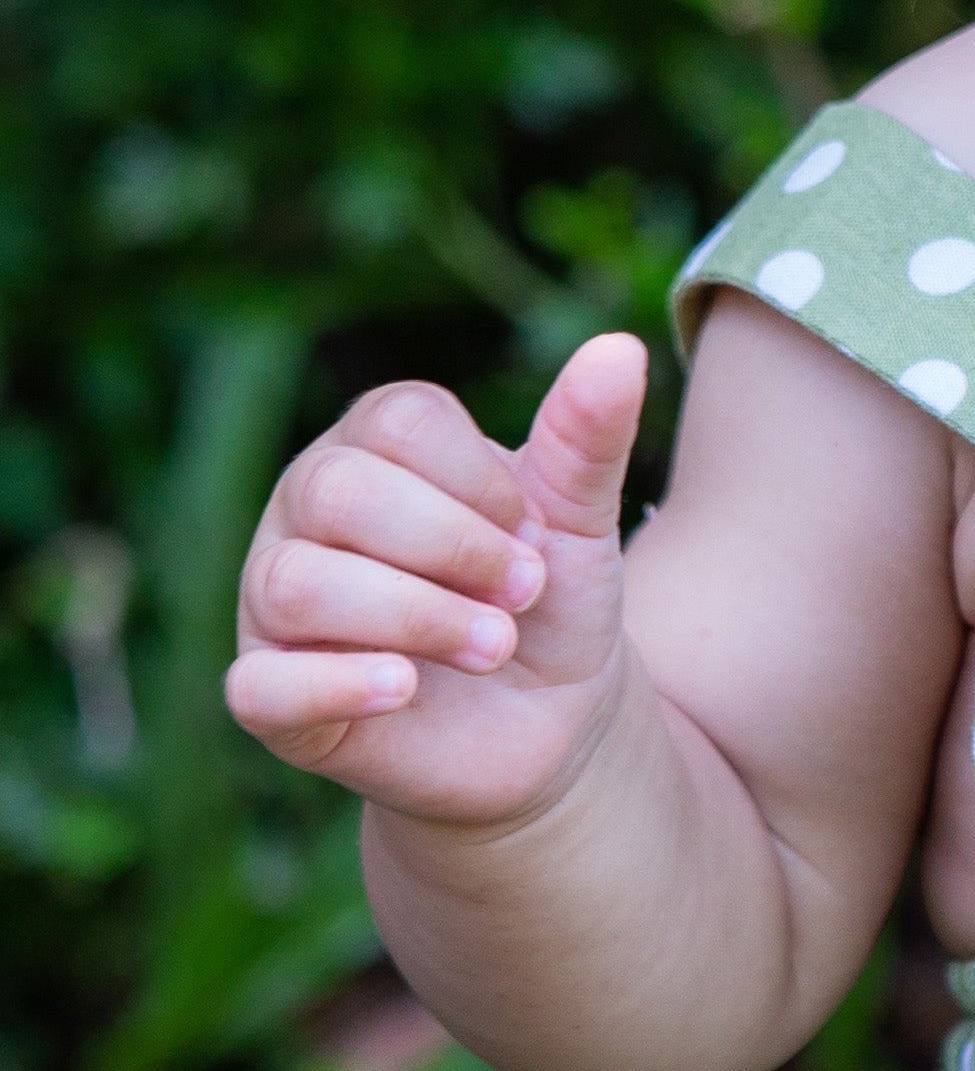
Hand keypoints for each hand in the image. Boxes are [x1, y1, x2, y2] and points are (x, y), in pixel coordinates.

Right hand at [225, 335, 648, 826]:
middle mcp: (302, 513)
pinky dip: (338, 684)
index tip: (535, 535)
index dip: (481, 482)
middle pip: (339, 493)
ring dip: (418, 616)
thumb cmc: (545, 605)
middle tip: (523, 595)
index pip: (395, 421)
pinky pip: (258, 686)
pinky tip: (407, 687)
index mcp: (369, 448)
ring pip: (298, 585)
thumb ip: (587, 439)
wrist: (550, 723)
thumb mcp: (578, 520)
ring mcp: (272, 604)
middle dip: (453, 548)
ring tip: (494, 646)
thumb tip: (621, 347)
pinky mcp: (271, 698)